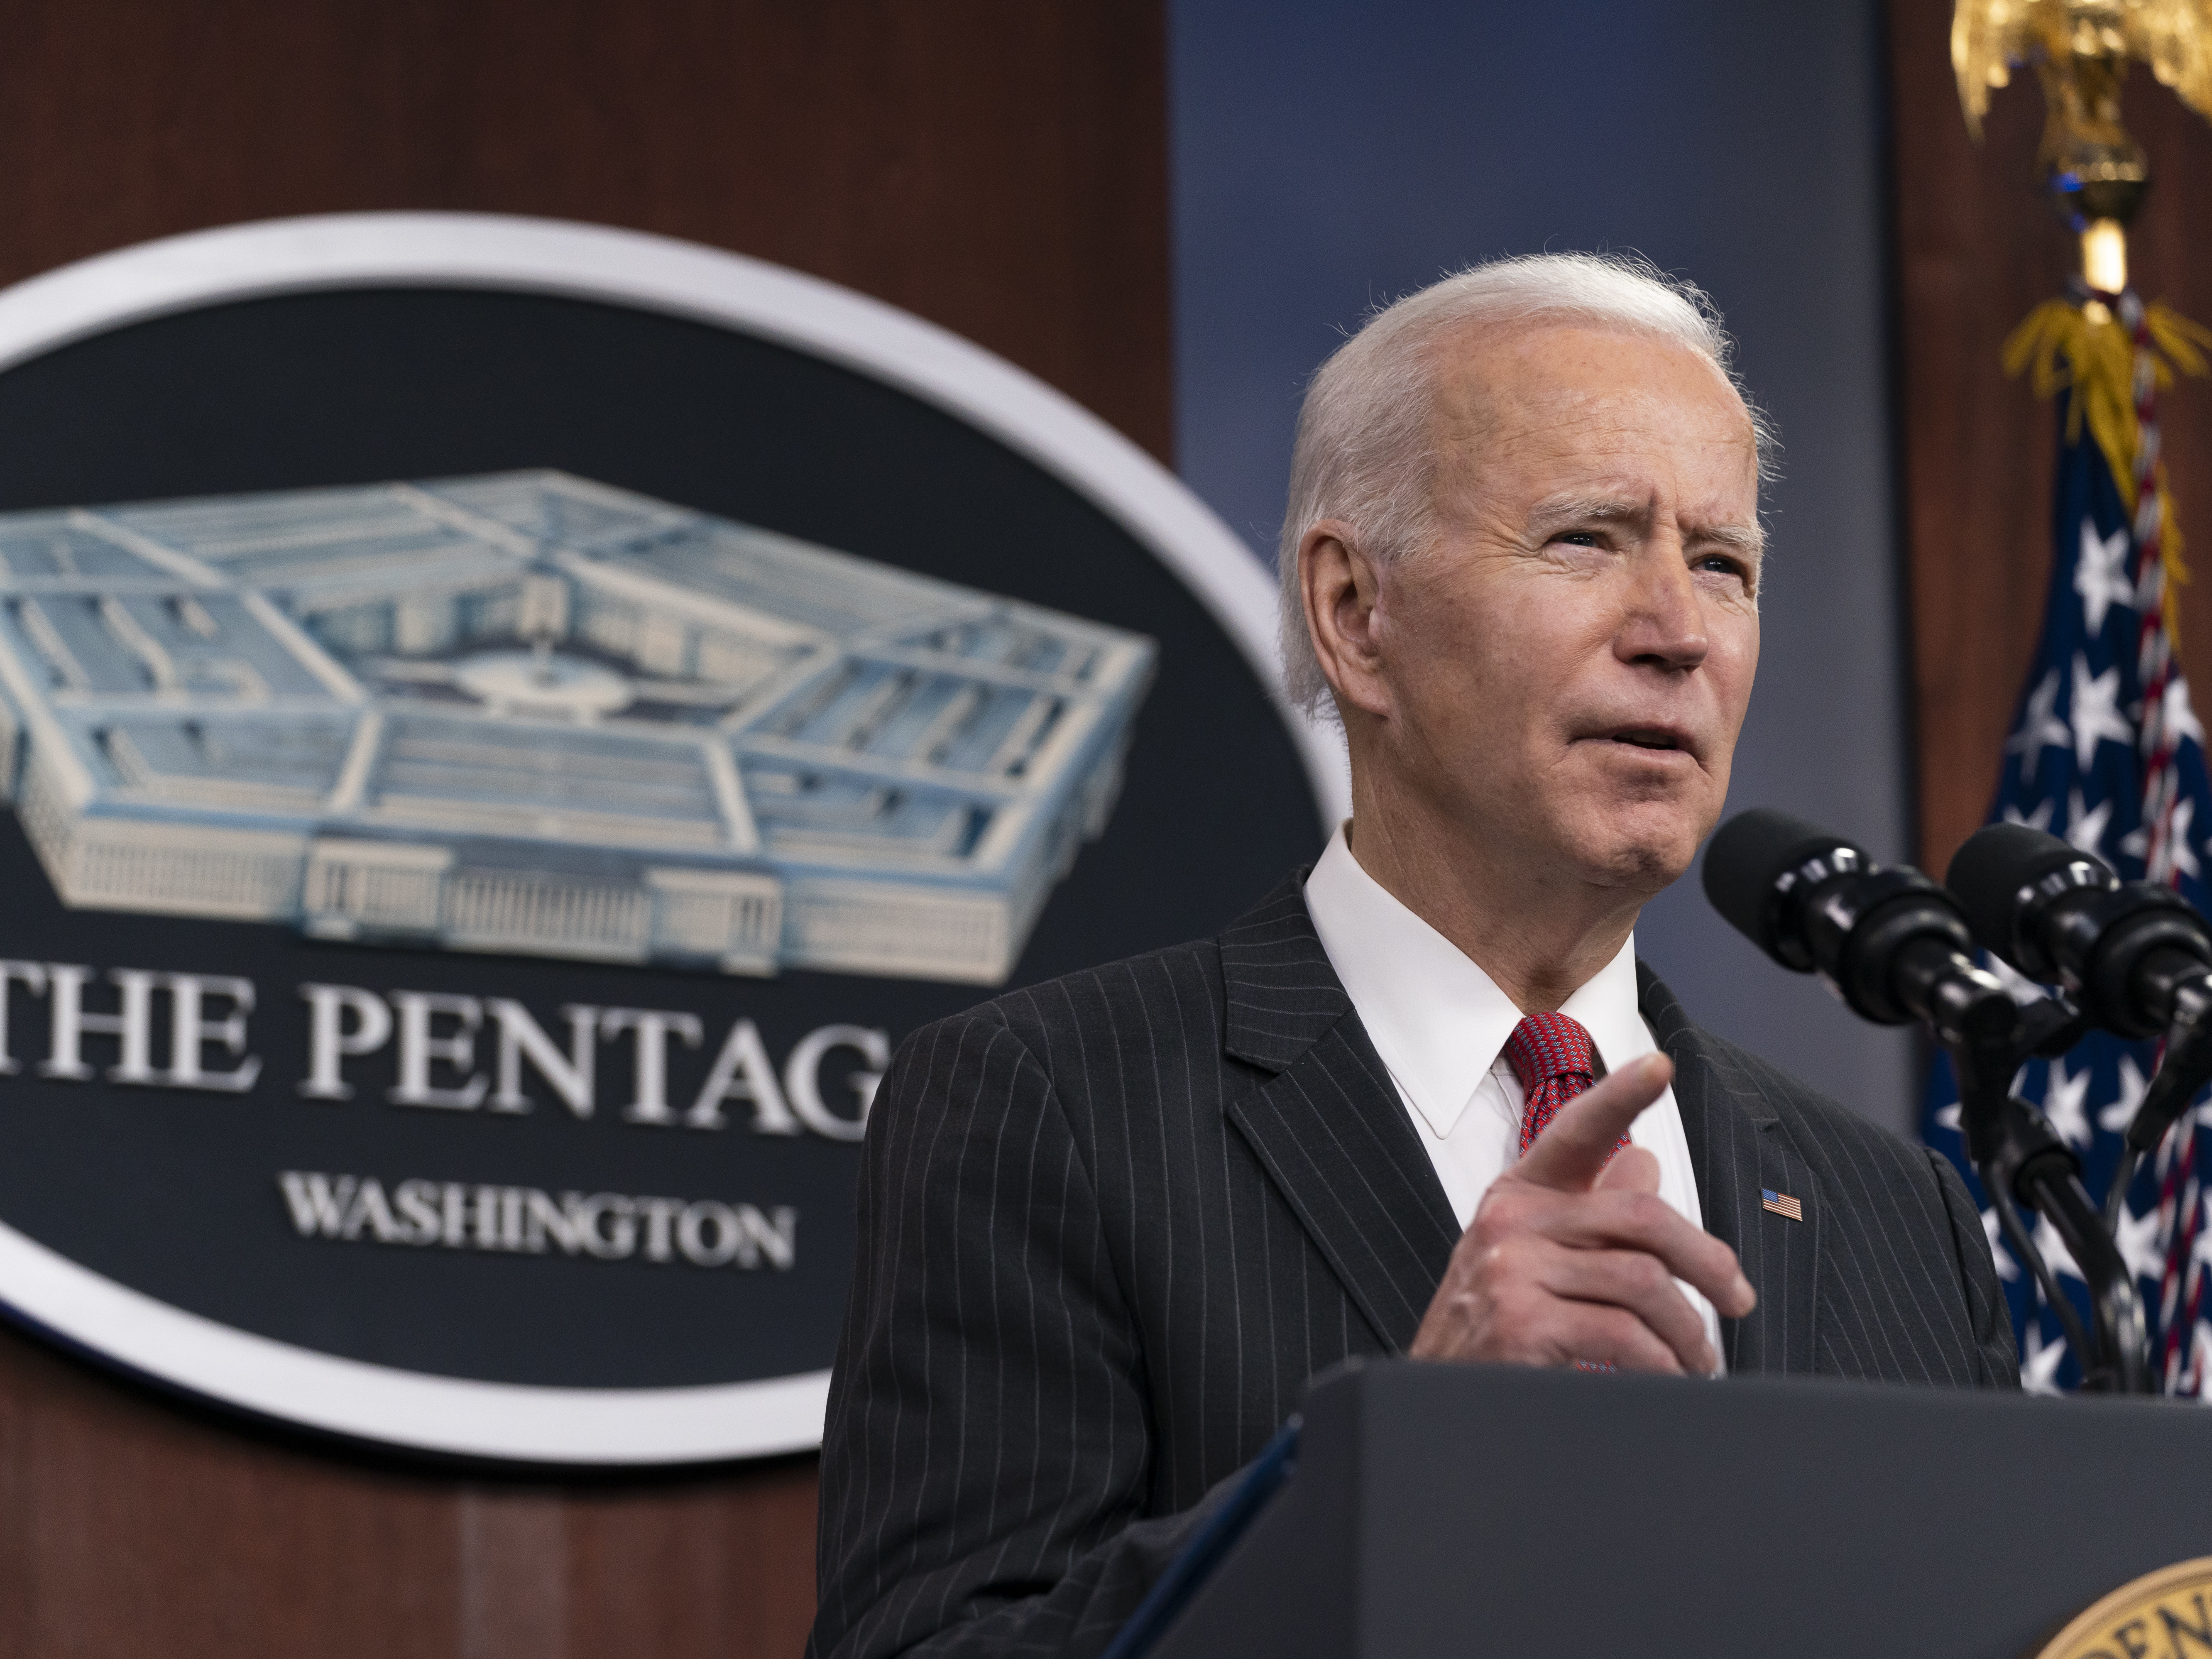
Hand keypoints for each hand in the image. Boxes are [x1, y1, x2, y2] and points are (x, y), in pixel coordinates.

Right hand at [1408, 1053, 1754, 1375]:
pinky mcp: (1521, 1324)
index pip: (1575, 1133)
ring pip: (1643, 1281)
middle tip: (1737, 1301)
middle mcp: (1510, 1221)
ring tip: (1698, 1362)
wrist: (1438, 1409)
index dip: (1619, 1095)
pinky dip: (1663, 1366)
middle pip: (1640, 1216)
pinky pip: (1625, 1336)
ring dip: (1689, 1333)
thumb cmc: (1498, 1334)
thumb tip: (1645, 1162)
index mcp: (1517, 1196)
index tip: (1660, 1065)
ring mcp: (1511, 1270)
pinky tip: (1668, 1381)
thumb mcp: (1537, 1261)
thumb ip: (1591, 1216)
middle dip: (1708, 1262)